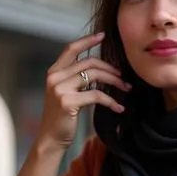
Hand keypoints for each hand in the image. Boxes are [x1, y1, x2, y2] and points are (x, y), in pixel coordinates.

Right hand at [37, 33, 130, 150]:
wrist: (50, 139)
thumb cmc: (61, 118)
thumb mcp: (65, 93)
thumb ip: (75, 79)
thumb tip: (99, 69)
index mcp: (54, 72)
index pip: (71, 49)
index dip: (87, 40)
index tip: (103, 36)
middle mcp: (55, 77)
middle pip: (89, 62)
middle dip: (110, 68)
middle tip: (123, 77)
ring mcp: (60, 89)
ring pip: (94, 76)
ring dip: (114, 82)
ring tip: (125, 89)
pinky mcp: (67, 102)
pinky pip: (96, 95)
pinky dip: (111, 101)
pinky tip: (119, 108)